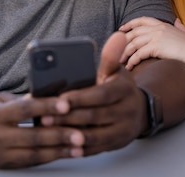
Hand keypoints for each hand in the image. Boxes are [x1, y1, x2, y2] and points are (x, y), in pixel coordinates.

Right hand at [0, 91, 84, 168]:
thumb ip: (20, 99)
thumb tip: (48, 93)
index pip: (24, 109)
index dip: (46, 107)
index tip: (66, 105)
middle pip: (33, 136)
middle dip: (60, 135)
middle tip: (81, 134)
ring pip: (34, 154)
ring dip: (60, 151)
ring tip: (80, 147)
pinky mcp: (4, 165)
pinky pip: (31, 162)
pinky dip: (50, 157)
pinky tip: (65, 152)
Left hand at [41, 32, 145, 155]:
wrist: (139, 111)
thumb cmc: (119, 87)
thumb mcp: (116, 71)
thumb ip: (111, 56)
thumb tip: (118, 35)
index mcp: (125, 89)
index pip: (102, 95)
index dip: (80, 98)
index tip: (60, 99)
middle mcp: (128, 111)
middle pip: (95, 116)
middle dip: (69, 117)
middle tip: (45, 116)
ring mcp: (124, 130)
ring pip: (95, 135)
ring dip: (70, 135)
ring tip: (49, 131)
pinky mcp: (117, 144)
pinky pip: (96, 149)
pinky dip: (79, 149)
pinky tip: (62, 145)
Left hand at [119, 18, 184, 68]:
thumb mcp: (184, 32)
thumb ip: (178, 26)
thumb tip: (177, 21)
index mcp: (162, 24)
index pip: (142, 20)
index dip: (130, 23)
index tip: (122, 28)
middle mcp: (157, 28)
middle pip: (134, 32)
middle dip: (123, 41)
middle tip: (115, 49)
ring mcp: (156, 36)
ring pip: (133, 43)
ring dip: (124, 53)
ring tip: (119, 61)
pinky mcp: (156, 47)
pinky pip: (138, 54)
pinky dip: (132, 61)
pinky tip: (129, 67)